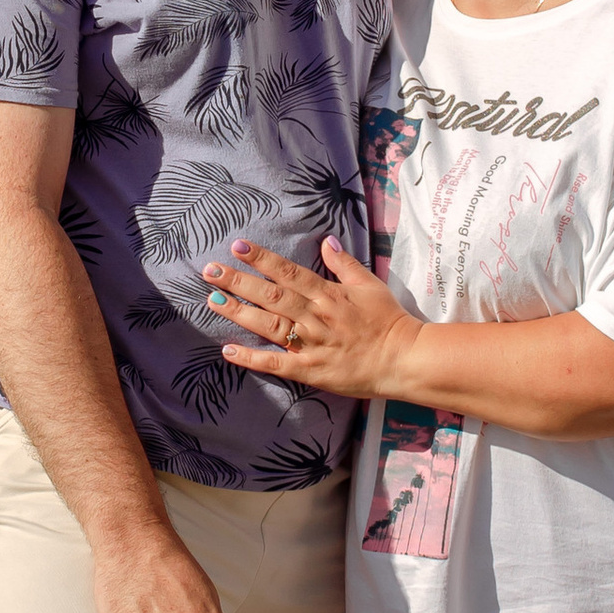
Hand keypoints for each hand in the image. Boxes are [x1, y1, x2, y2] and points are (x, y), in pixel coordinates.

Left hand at [203, 237, 423, 401]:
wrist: (403, 359)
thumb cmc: (388, 321)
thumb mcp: (370, 285)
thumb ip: (344, 264)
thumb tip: (326, 241)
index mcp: (328, 295)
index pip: (288, 272)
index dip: (262, 259)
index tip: (238, 246)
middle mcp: (315, 317)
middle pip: (271, 296)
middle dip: (239, 281)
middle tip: (210, 270)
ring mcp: (311, 345)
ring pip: (269, 325)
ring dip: (239, 312)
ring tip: (213, 299)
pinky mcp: (310, 371)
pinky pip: (276, 364)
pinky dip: (252, 357)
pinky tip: (228, 350)